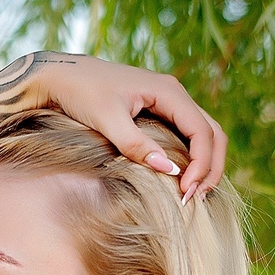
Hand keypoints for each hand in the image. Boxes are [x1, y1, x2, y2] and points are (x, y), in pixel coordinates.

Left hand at [21, 52, 227, 200]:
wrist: (62, 76)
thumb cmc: (81, 93)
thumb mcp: (107, 120)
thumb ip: (136, 145)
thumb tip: (169, 170)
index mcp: (168, 91)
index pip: (202, 131)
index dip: (201, 164)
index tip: (186, 192)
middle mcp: (175, 94)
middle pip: (212, 133)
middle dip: (210, 167)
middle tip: (198, 198)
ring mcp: (168, 102)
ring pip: (204, 134)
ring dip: (205, 164)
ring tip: (193, 193)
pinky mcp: (159, 112)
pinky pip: (187, 135)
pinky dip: (192, 158)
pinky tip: (181, 179)